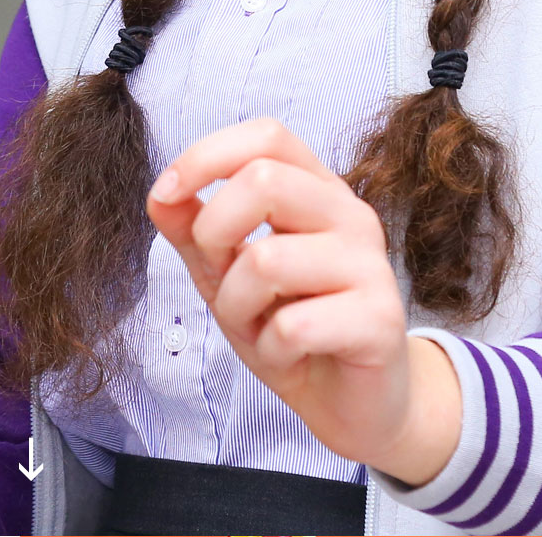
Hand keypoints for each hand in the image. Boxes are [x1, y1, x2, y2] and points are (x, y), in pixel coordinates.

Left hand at [146, 117, 460, 484]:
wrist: (354, 405)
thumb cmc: (293, 328)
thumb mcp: (228, 275)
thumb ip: (195, 232)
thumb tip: (160, 195)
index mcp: (317, 191)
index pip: (266, 136)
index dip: (206, 156)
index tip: (166, 194)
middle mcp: (350, 216)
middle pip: (263, 181)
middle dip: (214, 236)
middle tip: (222, 281)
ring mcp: (370, 265)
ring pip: (267, 259)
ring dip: (238, 307)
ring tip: (259, 328)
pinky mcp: (381, 320)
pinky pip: (294, 325)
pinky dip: (271, 349)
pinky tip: (289, 356)